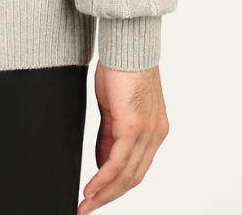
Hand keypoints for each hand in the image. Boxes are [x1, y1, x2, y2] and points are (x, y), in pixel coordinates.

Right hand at [78, 61, 169, 212]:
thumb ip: (110, 134)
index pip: (136, 168)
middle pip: (133, 177)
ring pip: (126, 174)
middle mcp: (155, 135)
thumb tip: (102, 161)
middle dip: (109, 196)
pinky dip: (103, 178)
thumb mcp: (114, 107)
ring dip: (104, 193)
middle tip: (88, 209)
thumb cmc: (121, 67)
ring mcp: (148, 132)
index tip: (98, 196)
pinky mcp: (134, 126)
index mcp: (154, 130)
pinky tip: (91, 188)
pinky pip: (118, 161)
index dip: (117, 186)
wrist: (128, 44)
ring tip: (86, 204)